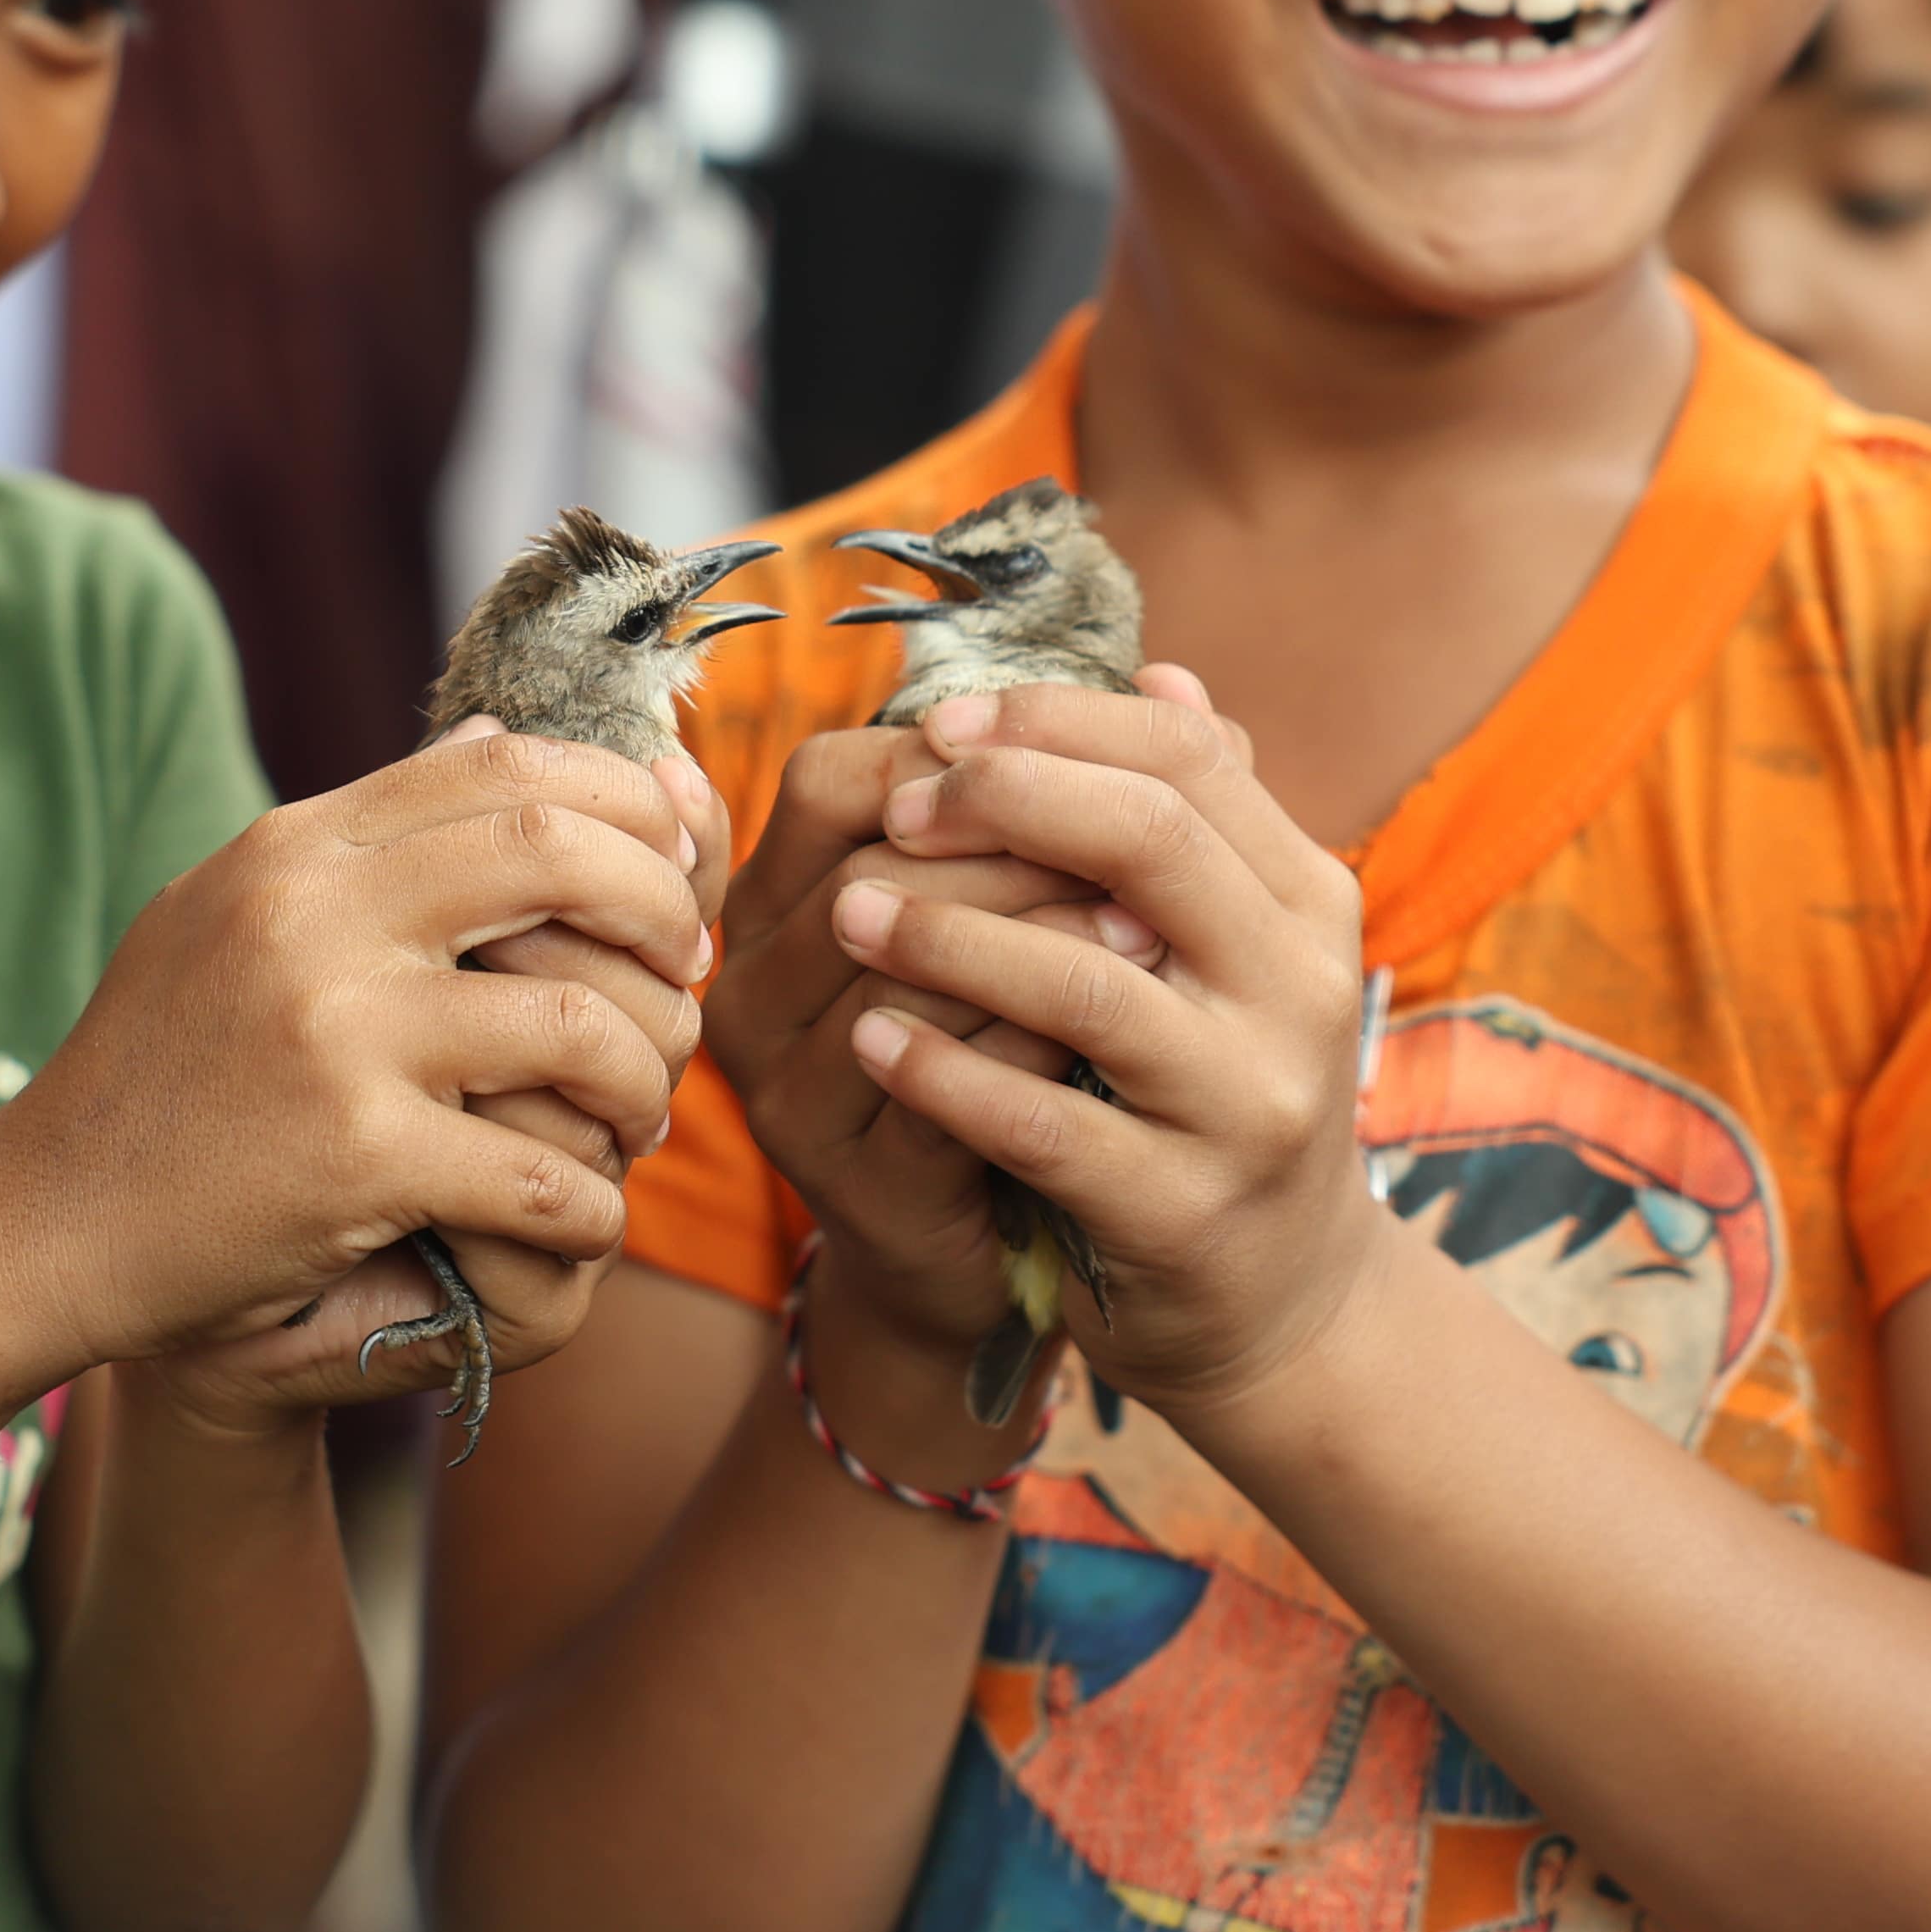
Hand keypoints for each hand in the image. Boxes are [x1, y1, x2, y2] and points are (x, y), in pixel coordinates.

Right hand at [0, 726, 711, 1405]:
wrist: (39, 1227)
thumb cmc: (155, 1077)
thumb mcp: (233, 913)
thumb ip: (366, 834)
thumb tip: (503, 739)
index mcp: (294, 848)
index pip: (506, 767)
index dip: (623, 803)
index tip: (672, 865)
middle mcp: (313, 915)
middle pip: (559, 852)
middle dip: (661, 910)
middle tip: (687, 977)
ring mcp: (333, 1034)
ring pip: (580, 1023)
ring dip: (647, 1073)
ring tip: (640, 1109)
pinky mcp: (351, 1158)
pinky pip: (540, 1175)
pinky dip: (591, 1204)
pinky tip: (584, 1215)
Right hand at [706, 720, 1158, 1372]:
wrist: (993, 1250)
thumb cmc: (1014, 1046)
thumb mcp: (1025, 912)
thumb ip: (1078, 801)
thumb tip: (1180, 682)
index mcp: (773, 896)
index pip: (830, 778)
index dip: (950, 759)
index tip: (1078, 767)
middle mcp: (750, 986)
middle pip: (872, 869)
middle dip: (1018, 848)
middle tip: (1145, 845)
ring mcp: (787, 1092)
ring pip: (899, 976)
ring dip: (1032, 941)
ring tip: (1149, 929)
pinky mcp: (849, 1185)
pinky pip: (935, 1092)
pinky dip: (1029, 1045)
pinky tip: (1114, 1028)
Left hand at [826, 670, 1385, 1414]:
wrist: (1279, 1299)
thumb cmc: (1218, 1087)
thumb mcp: (1233, 950)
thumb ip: (1194, 819)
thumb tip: (1159, 672)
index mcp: (1308, 901)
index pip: (1189, 758)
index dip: (1058, 723)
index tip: (945, 722)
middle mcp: (1300, 991)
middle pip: (1149, 840)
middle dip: (1006, 801)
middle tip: (902, 802)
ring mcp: (1247, 1105)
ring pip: (1084, 983)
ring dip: (948, 938)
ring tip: (847, 914)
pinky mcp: (1180, 1209)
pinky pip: (1042, 1122)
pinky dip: (944, 1073)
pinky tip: (871, 1040)